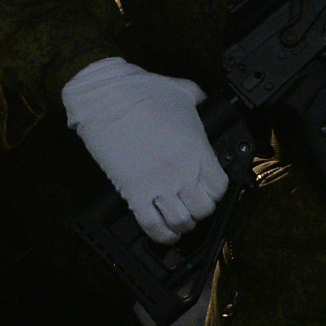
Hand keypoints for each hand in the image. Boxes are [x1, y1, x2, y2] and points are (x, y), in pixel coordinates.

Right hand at [62, 57, 229, 245]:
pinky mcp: (134, 191)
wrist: (104, 96)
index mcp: (197, 148)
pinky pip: (152, 225)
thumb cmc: (141, 90)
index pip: (220, 187)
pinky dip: (160, 235)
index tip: (208, 191)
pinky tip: (163, 233)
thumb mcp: (183, 91)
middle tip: (192, 206)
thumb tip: (207, 103)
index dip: (216, 193)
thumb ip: (201, 100)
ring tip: (178, 221)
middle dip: (200, 211)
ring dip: (182, 225)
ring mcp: (158, 183)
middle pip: (203, 209)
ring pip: (181, 222)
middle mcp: (182, 171)